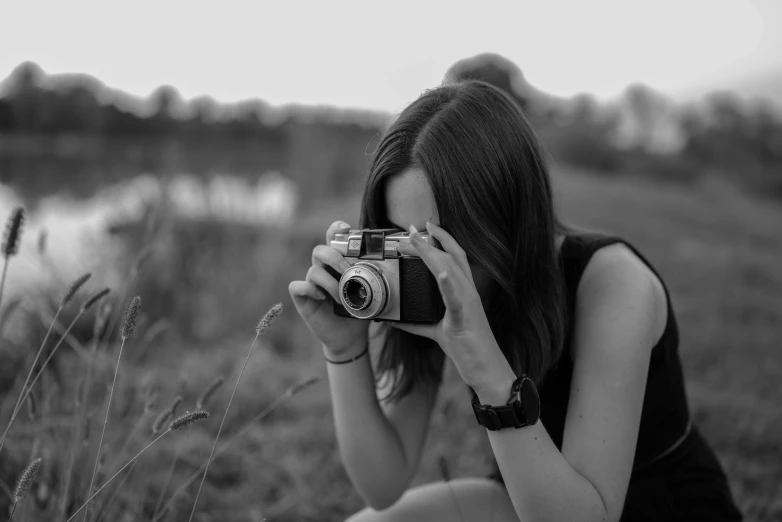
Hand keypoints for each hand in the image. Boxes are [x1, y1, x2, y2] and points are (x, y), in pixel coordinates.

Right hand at [288, 220, 369, 356]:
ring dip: (330, 282)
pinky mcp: (303, 299)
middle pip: (320, 250)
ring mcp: (312, 284)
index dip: (336, 230)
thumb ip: (375, 277)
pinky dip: (310, 289)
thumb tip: (395, 264)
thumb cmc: (359, 311)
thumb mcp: (371, 292)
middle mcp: (323, 270)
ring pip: (313, 270)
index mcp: (338, 263)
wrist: (351, 337)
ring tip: (341, 298)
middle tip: (347, 270)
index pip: (333, 239)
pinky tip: (323, 298)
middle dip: (334, 257)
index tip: (347, 229)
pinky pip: (297, 287)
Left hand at [391, 222, 515, 394]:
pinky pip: (456, 300)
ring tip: (416, 241)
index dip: (442, 239)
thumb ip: (418, 325)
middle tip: (410, 229)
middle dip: (431, 241)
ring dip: (432, 254)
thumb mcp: (438, 332)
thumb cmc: (468, 350)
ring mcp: (468, 305)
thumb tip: (394, 322)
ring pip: (451, 271)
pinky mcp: (464, 320)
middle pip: (451, 258)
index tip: (426, 226)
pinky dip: (447, 285)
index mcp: (465, 292)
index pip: (455, 257)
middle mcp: (469, 293)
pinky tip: (440, 273)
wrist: (488, 371)